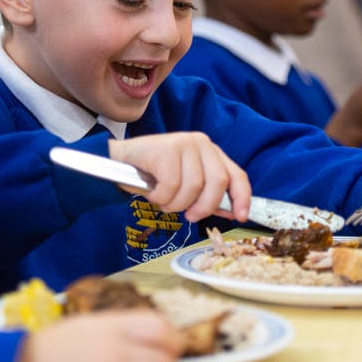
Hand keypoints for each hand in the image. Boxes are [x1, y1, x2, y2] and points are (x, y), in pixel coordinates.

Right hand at [110, 132, 251, 222]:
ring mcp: (184, 143)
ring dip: (175, 204)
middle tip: (189, 216)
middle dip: (204, 206)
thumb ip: (207, 195)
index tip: (240, 217)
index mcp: (211, 152)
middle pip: (217, 183)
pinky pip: (171, 186)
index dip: (242, 198)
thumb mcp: (185, 184)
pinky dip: (160, 197)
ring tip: (162, 200)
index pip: (236, 175)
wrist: (120, 161)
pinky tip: (152, 191)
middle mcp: (201, 143)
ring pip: (193, 188)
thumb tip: (231, 212)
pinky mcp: (167, 149)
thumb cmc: (153, 175)